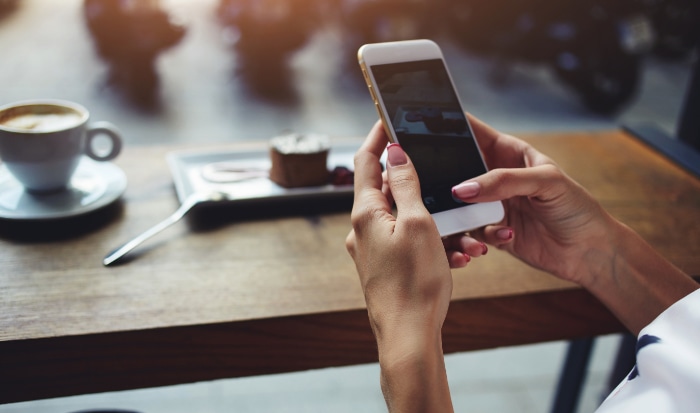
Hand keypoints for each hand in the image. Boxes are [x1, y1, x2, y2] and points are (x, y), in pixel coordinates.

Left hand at [346, 121, 457, 411]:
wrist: (409, 337)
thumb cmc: (415, 283)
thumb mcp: (418, 224)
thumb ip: (405, 184)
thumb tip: (394, 152)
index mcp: (366, 213)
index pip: (365, 161)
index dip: (377, 136)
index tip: (389, 118)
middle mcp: (362, 229)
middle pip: (383, 187)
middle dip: (412, 177)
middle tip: (434, 166)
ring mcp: (371, 249)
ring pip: (401, 216)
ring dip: (428, 214)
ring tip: (457, 226)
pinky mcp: (383, 266)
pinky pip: (406, 240)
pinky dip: (428, 238)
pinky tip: (452, 251)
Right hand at [449, 114, 615, 284]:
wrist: (588, 252)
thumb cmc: (576, 208)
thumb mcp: (546, 182)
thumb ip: (503, 181)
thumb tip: (462, 189)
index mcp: (508, 152)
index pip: (472, 131)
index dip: (449, 126)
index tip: (423, 127)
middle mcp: (494, 177)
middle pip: (456, 169)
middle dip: (444, 176)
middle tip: (434, 183)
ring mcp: (490, 204)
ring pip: (456, 204)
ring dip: (459, 215)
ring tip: (475, 222)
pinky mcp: (489, 231)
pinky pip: (468, 232)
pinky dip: (478, 237)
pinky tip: (506, 237)